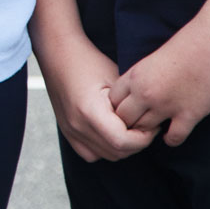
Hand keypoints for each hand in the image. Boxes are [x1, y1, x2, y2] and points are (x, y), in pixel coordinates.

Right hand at [39, 39, 157, 161]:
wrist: (58, 52)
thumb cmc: (89, 60)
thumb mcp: (115, 79)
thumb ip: (131, 106)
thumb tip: (148, 124)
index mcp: (89, 111)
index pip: (123, 142)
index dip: (143, 138)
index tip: (151, 125)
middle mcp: (77, 125)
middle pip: (116, 152)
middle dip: (136, 143)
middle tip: (145, 125)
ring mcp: (70, 130)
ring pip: (106, 156)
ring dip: (122, 147)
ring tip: (130, 128)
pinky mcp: (67, 130)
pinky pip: (90, 154)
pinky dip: (104, 148)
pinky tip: (111, 133)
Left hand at [109, 26, 209, 147]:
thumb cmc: (185, 46)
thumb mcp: (151, 60)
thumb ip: (140, 78)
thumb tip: (133, 95)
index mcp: (135, 76)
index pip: (112, 101)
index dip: (118, 107)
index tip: (127, 109)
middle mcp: (147, 93)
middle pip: (124, 119)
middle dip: (129, 123)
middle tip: (139, 123)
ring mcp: (167, 105)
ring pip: (145, 130)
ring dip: (149, 131)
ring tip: (155, 128)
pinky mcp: (189, 114)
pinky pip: (173, 138)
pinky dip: (171, 139)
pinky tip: (172, 133)